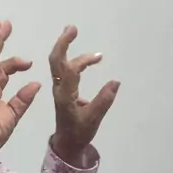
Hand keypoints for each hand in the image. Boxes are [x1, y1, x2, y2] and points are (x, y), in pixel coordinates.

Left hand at [49, 26, 119, 166]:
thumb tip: (116, 81)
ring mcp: (60, 88)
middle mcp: (60, 89)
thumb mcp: (93, 119)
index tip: (96, 54)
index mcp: (65, 95)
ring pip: (61, 65)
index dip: (79, 58)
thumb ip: (104, 101)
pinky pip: (65, 70)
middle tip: (72, 28)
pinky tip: (91, 61)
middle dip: (63, 43)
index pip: (68, 71)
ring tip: (83, 42)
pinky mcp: (63, 89)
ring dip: (70, 50)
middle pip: (56, 61)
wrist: (67, 143)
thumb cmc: (79, 133)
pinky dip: (75, 60)